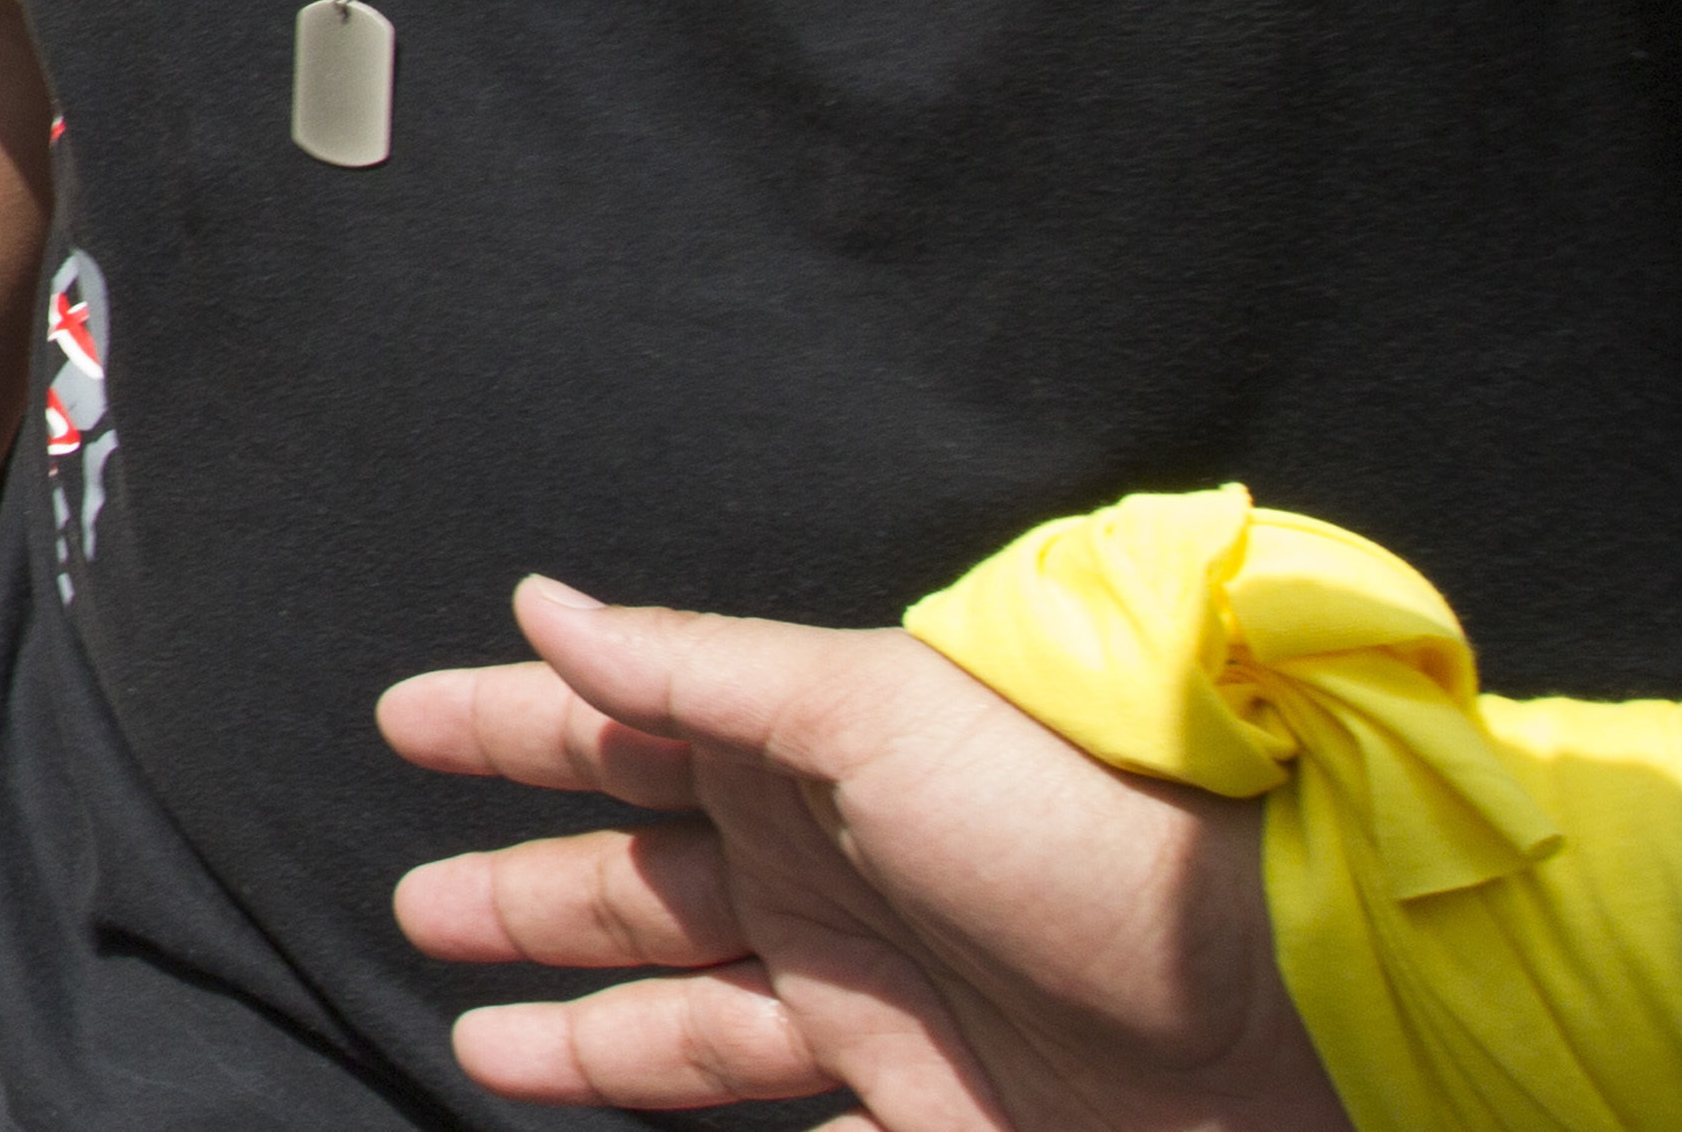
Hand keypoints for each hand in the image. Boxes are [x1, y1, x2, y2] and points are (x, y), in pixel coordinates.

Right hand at [383, 575, 1351, 1130]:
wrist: (1281, 994)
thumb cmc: (1081, 823)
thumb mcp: (872, 713)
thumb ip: (693, 667)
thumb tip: (539, 602)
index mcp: (796, 754)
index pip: (613, 727)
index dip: (507, 721)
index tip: (400, 719)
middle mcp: (817, 869)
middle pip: (627, 881)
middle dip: (516, 895)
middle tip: (409, 909)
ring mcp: (865, 995)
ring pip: (677, 1016)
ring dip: (573, 1031)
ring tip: (474, 1049)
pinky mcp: (922, 1104)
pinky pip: (778, 1115)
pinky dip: (707, 1120)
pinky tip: (640, 1123)